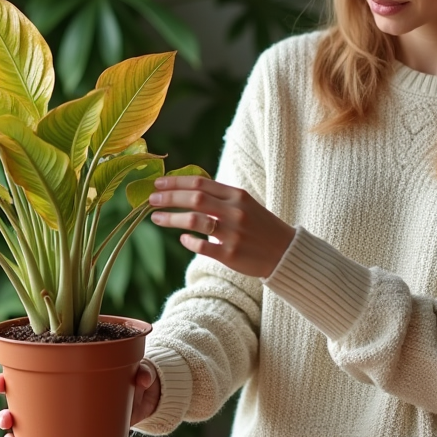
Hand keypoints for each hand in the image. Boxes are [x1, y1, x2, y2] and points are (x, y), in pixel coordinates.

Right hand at [0, 361, 161, 436]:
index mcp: (58, 373)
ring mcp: (52, 419)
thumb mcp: (133, 372)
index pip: (24, 372)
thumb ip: (139, 372)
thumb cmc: (126, 379)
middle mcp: (48, 396)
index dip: (6, 377)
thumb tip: (141, 378)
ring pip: (21, 429)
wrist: (135, 401)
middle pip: (16, 404)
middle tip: (7, 419)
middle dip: (4, 413)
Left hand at [148, 175, 293, 277]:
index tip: (158, 183)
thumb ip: (220, 197)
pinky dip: (188, 241)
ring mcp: (232, 233)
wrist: (285, 252)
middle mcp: (235, 212)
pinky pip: (202, 246)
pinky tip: (182, 238)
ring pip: (194, 221)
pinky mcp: (231, 255)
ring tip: (156, 218)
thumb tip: (188, 190)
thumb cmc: (260, 226)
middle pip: (194, 199)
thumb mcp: (245, 204)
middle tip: (151, 199)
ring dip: (171, 218)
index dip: (176, 182)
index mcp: (238, 195)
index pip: (201, 183)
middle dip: (169, 197)